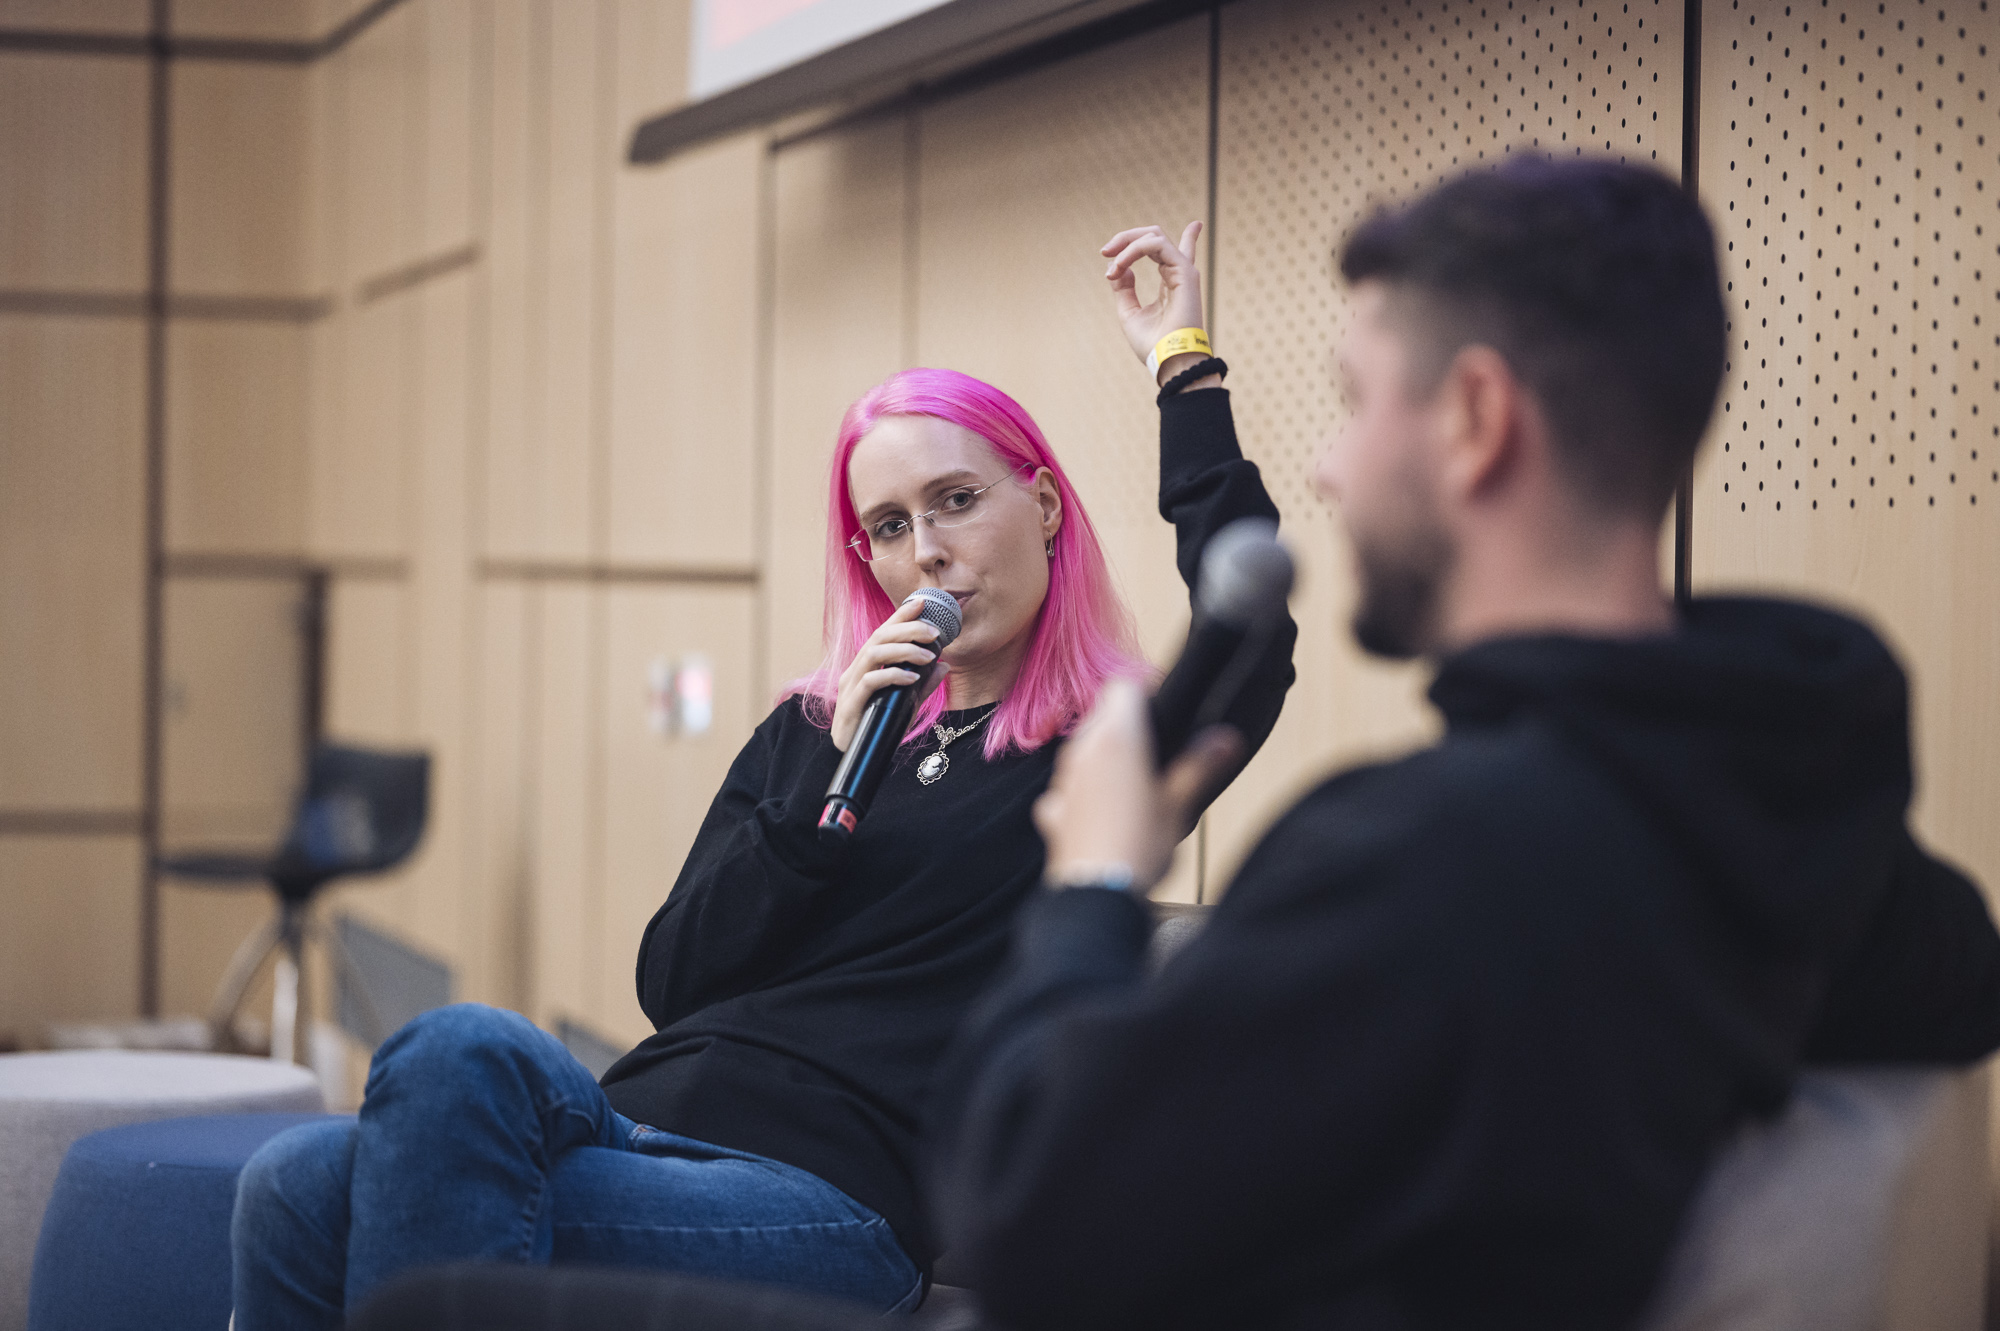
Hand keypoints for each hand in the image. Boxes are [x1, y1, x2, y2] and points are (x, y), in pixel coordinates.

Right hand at [831, 598, 949, 751]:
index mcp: (867, 666)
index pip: (884, 633)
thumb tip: (945, 666)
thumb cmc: (877, 725)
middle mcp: (856, 670)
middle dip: (908, 629)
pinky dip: (893, 676)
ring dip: (903, 650)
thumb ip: (924, 684)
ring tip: (928, 655)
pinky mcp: (851, 704)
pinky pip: (871, 682)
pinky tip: (912, 678)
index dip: (901, 615)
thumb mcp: (907, 702)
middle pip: (879, 637)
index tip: (923, 602)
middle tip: (935, 632)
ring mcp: (851, 686)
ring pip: (873, 654)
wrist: (854, 755)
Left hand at [1033, 677, 1241, 890]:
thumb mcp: (1179, 803)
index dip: (1146, 696)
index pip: (1124, 688)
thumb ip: (1201, 764)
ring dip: (1103, 759)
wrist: (1098, 895)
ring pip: (1082, 750)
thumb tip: (1227, 737)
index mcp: (1117, 738)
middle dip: (1126, 727)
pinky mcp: (1051, 811)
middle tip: (1156, 754)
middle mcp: (1082, 751)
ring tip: (1133, 787)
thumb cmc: (1140, 846)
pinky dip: (1082, 793)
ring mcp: (1062, 780)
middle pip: (1101, 716)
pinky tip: (1102, 815)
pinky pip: (1067, 788)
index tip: (1164, 716)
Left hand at [1101, 222, 1207, 383]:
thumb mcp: (1129, 312)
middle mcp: (1177, 273)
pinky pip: (1156, 245)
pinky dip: (1133, 251)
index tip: (1107, 253)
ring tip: (1111, 268)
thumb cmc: (1152, 344)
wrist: (1169, 360)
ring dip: (1126, 245)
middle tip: (1105, 251)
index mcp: (1169, 282)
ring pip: (1154, 236)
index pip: (1164, 250)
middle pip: (1154, 236)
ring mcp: (1183, 270)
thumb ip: (1123, 289)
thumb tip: (1118, 268)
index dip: (1142, 239)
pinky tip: (1119, 267)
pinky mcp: (1185, 271)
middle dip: (1126, 238)